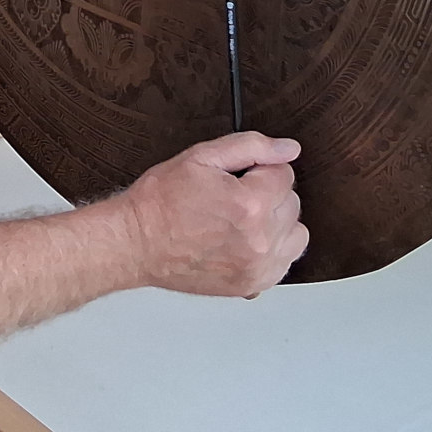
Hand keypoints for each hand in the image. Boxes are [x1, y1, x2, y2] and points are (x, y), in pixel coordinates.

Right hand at [119, 132, 307, 297]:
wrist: (136, 243)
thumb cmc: (160, 202)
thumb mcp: (200, 157)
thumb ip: (251, 147)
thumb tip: (289, 148)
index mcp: (249, 204)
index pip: (284, 175)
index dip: (259, 170)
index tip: (237, 178)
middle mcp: (259, 239)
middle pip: (291, 203)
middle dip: (267, 194)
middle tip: (232, 197)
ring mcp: (257, 266)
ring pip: (295, 234)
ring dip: (276, 223)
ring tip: (243, 220)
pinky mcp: (252, 284)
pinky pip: (285, 262)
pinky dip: (272, 250)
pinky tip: (246, 242)